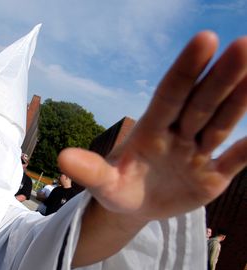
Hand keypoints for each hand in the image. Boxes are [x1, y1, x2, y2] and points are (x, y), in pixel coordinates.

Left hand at [59, 31, 246, 224]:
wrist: (134, 206)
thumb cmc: (118, 189)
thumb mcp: (103, 183)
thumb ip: (90, 170)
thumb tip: (63, 158)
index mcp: (150, 131)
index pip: (168, 96)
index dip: (184, 71)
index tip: (204, 40)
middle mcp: (177, 135)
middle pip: (200, 104)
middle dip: (221, 78)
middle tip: (244, 46)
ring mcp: (196, 155)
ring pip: (221, 124)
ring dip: (240, 102)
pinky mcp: (212, 176)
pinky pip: (235, 160)